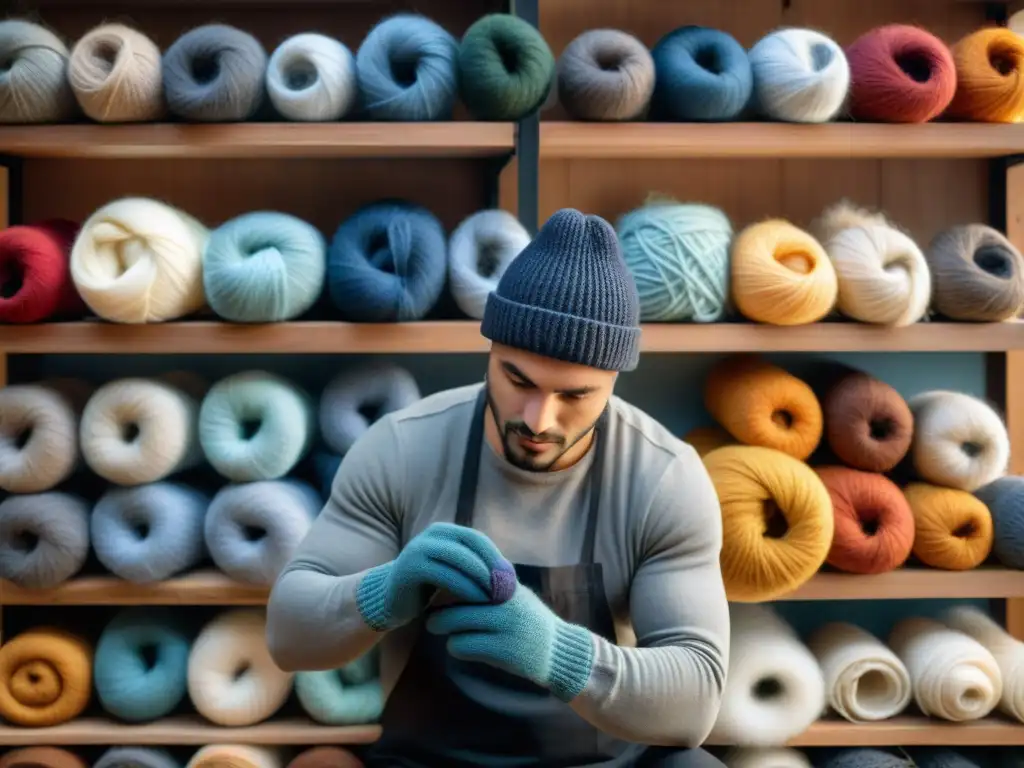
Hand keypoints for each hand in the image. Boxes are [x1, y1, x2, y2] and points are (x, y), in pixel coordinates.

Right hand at [356, 522, 515, 631]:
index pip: (476, 539)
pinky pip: (445, 574)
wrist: (390, 600)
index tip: (511, 578)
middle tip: (507, 587)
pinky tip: (477, 600)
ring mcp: (419, 548)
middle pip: (470, 545)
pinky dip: (465, 586)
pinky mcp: (411, 567)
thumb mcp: (452, 572)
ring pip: (459, 558)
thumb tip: (508, 573)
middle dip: (491, 566)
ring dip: (481, 577)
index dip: (495, 557)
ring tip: (496, 596)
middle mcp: (431, 535)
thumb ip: (473, 567)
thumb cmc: (427, 588)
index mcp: (443, 532)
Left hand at [426, 583, 594, 701]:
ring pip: (458, 627)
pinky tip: (460, 648)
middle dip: (440, 616)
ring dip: (448, 633)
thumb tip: (461, 576)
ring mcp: (506, 628)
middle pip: (459, 607)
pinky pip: (465, 647)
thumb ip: (494, 588)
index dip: (450, 591)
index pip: (469, 583)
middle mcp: (506, 605)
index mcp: (507, 589)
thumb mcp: (518, 598)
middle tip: (431, 621)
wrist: (560, 652)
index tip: (439, 599)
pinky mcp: (504, 651)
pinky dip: (458, 648)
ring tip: (446, 635)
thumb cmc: (533, 624)